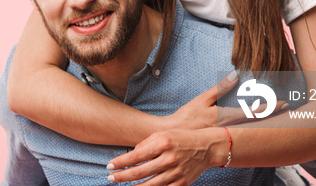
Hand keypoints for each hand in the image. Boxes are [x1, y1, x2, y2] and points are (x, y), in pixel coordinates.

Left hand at [106, 128, 221, 185]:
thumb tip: (130, 156)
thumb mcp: (162, 134)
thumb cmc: (180, 138)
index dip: (120, 162)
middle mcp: (169, 158)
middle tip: (110, 178)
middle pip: (140, 172)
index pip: (136, 155)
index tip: (109, 165)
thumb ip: (146, 144)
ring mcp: (176, 173)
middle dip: (122, 176)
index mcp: (162, 143)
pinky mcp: (182, 183)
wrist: (206, 147)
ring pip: (150, 185)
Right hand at [163, 72, 287, 129]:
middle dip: (274, 115)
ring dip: (266, 122)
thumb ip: (219, 89)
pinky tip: (259, 125)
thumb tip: (235, 75)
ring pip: (252, 128)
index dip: (270, 108)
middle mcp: (231, 129)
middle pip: (258, 122)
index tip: (285, 104)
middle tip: (290, 110)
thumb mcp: (202, 100)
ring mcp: (228, 135)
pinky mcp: (223, 138)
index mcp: (227, 118)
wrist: (175, 137)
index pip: (254, 112)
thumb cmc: (187, 118)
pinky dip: (254, 128)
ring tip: (279, 116)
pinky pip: (243, 133)